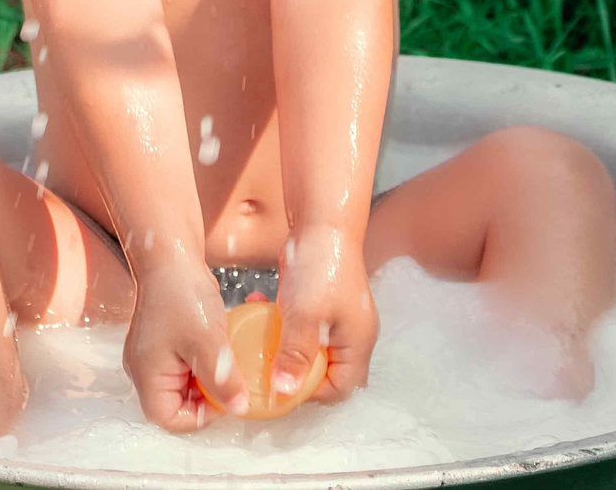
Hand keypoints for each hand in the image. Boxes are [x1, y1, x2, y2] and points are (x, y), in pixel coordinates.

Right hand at [123, 256, 246, 429]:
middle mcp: (145, 369)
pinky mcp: (165, 342)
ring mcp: (154, 355)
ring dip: (209, 378)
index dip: (199, 416)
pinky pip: (186, 365)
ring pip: (185, 384)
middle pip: (177, 403)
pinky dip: (206, 363)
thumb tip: (240, 409)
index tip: (224, 396)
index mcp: (147, 375)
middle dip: (207, 397)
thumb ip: (223, 381)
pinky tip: (222, 348)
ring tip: (227, 362)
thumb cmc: (183, 296)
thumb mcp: (209, 343)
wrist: (172, 255)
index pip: (169, 419)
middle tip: (230, 379)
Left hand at [273, 228, 378, 403]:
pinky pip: (299, 327)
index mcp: (357, 344)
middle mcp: (350, 336)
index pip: (339, 389)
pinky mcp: (318, 304)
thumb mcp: (305, 316)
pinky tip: (259, 307)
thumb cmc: (320, 268)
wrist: (321, 222)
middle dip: (292, 372)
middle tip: (264, 366)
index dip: (309, 393)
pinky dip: (279, 323)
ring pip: (307, 349)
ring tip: (258, 339)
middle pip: (323, 372)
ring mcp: (335, 319)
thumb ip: (296, 356)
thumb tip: (284, 391)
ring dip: (281, 346)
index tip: (278, 385)